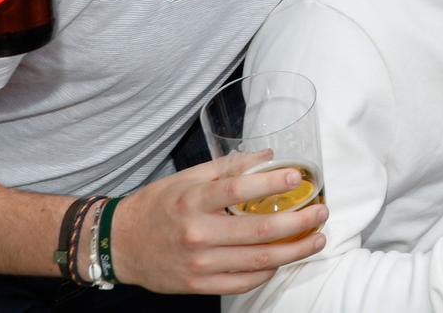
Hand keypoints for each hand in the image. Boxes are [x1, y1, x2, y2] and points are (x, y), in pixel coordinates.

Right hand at [112, 150, 326, 295]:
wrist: (120, 243)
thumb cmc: (158, 205)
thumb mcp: (188, 177)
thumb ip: (229, 166)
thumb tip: (269, 156)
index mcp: (194, 200)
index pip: (239, 190)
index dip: (272, 183)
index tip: (297, 177)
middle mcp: (197, 233)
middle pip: (259, 231)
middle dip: (299, 223)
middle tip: (322, 213)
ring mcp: (198, 264)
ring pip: (258, 261)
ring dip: (294, 251)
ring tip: (316, 239)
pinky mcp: (198, 286)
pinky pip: (243, 283)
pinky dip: (268, 272)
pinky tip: (283, 260)